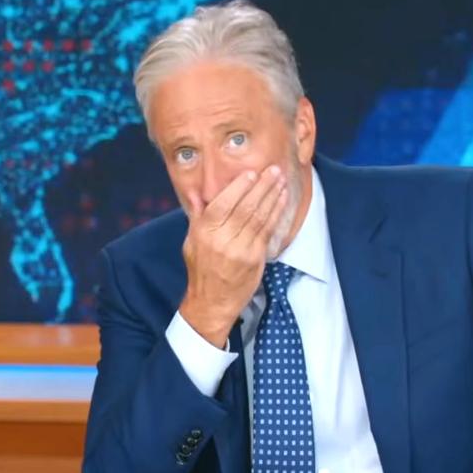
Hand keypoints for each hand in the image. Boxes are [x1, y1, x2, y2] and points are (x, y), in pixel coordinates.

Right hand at [178, 165, 288, 347]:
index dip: (239, 187)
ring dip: (272, 196)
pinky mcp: (255, 258)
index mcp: (204, 233)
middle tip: (273, 170)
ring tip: (281, 180)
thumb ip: (197, 216)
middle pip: (245, 207)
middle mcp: (222, 240)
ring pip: (260, 217)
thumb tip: (196, 192)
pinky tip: (281, 200)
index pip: (222, 204)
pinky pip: (268, 230)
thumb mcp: (191, 241)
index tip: (251, 173)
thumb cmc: (201, 270)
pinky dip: (276, 213)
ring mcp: (241, 250)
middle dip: (262, 186)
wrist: (212, 302)